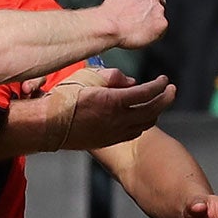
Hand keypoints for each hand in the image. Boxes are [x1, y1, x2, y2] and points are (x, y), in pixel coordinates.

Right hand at [51, 67, 173, 149]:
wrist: (46, 125)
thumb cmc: (63, 98)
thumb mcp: (87, 77)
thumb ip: (113, 76)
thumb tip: (131, 81)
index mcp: (114, 101)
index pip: (147, 92)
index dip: (160, 84)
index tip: (164, 79)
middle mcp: (117, 119)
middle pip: (153, 110)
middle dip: (166, 98)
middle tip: (171, 90)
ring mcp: (113, 133)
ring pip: (145, 124)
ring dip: (155, 112)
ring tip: (157, 103)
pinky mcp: (107, 141)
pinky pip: (133, 133)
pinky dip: (142, 124)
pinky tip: (141, 118)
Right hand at [100, 0, 166, 50]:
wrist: (109, 26)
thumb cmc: (110, 12)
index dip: (145, 0)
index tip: (140, 7)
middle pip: (157, 3)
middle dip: (149, 10)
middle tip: (136, 20)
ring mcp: (158, 9)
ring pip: (159, 16)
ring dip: (151, 22)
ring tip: (135, 29)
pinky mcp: (161, 24)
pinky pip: (161, 31)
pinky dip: (153, 34)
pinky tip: (141, 36)